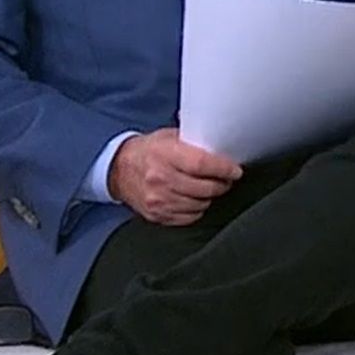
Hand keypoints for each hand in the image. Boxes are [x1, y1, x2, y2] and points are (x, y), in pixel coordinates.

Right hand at [108, 128, 242, 226]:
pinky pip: (189, 217)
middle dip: (222, 184)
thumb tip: (221, 143)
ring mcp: (158, 200)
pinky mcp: (158, 215)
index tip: (235, 170)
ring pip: (200, 204)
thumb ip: (193, 140)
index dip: (223, 169)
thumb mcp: (168, 137)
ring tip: (210, 187)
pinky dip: (197, 209)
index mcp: (164, 155)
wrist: (119, 170)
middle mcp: (160, 179)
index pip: (201, 164)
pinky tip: (196, 199)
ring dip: (210, 197)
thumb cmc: (148, 151)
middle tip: (227, 179)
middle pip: (204, 188)